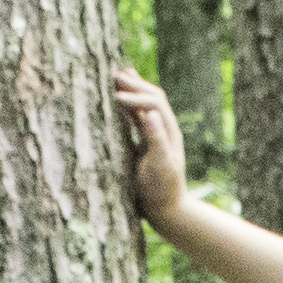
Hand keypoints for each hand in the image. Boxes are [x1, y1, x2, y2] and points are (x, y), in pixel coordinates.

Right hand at [112, 68, 204, 235]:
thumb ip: (156, 139)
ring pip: (144, 104)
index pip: (154, 103)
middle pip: (151, 97)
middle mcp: (164, 129)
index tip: (116, 95)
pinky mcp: (145, 143)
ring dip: (131, 90)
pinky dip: (127, 105)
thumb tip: (148, 112)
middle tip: (114, 72)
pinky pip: (136, 118)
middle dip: (134, 84)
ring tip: (115, 76)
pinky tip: (116, 100)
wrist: (166, 210)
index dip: (136, 95)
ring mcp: (155, 135)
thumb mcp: (160, 166)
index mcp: (169, 132)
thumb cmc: (162, 191)